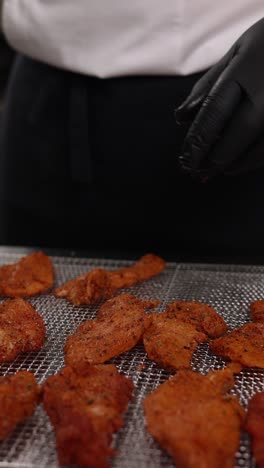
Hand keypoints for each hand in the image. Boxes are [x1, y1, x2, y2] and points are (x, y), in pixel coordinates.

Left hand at [175, 18, 263, 177]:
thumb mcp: (236, 52)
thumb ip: (208, 85)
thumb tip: (181, 117)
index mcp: (248, 70)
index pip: (215, 111)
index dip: (198, 139)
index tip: (186, 158)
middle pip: (239, 133)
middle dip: (214, 157)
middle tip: (195, 172)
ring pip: (260, 147)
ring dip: (234, 164)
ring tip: (213, 172)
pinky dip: (253, 160)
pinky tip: (237, 165)